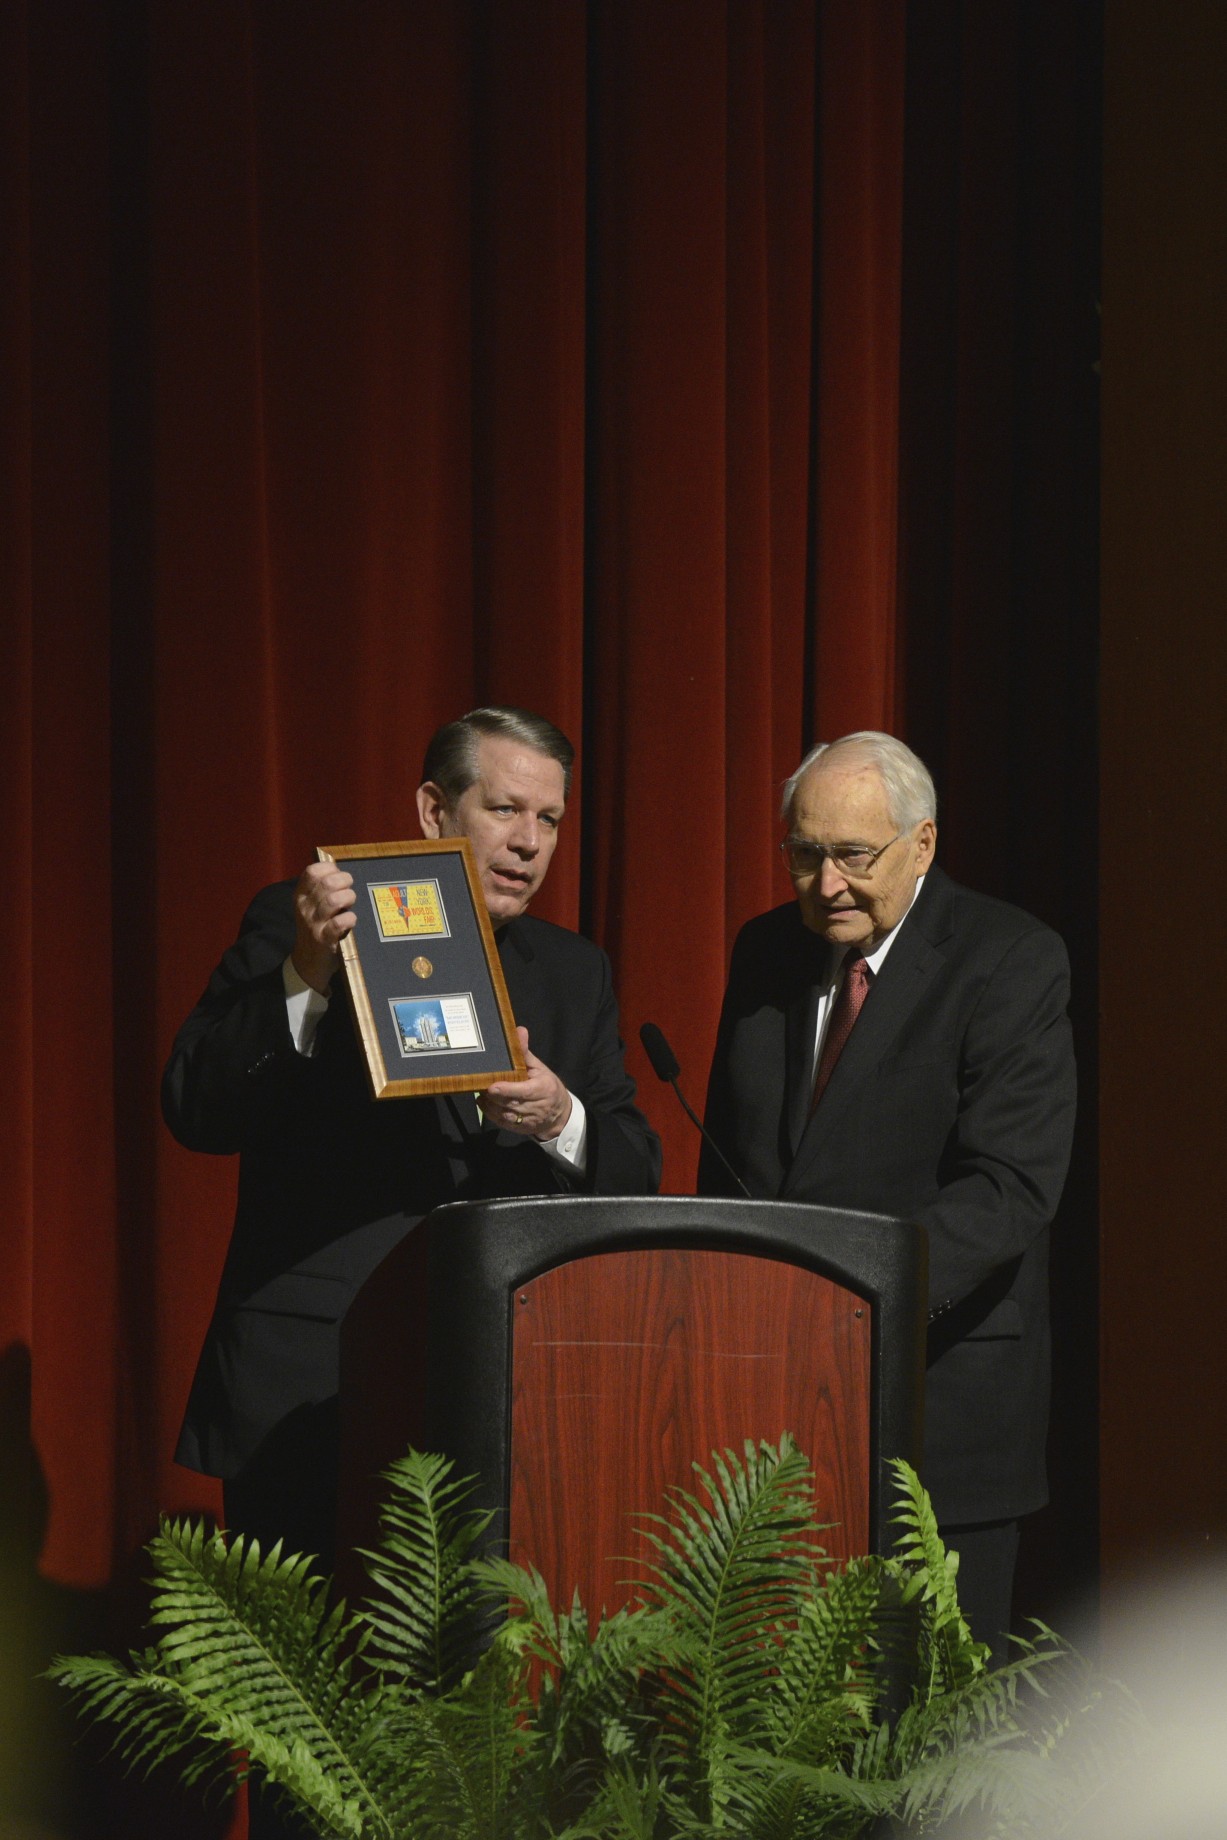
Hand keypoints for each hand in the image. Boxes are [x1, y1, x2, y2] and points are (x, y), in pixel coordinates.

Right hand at [292, 862, 356, 993]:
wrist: (307, 962)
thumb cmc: (315, 927)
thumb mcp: (311, 906)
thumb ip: (321, 889)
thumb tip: (340, 871)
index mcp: (300, 896)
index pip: (312, 872)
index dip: (330, 869)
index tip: (338, 875)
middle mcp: (304, 908)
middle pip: (326, 883)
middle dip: (344, 881)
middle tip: (349, 889)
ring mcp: (313, 924)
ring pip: (333, 901)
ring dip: (348, 898)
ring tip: (350, 904)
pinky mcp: (324, 940)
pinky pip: (338, 924)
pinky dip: (349, 919)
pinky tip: (350, 920)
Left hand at [483, 1027, 572, 1141]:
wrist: (559, 1114)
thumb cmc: (547, 1086)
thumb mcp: (540, 1068)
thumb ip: (526, 1052)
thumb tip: (519, 1031)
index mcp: (543, 1089)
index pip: (524, 1091)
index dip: (507, 1090)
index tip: (492, 1087)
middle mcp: (537, 1106)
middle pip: (510, 1103)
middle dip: (494, 1096)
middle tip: (479, 1084)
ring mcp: (528, 1120)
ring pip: (504, 1114)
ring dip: (490, 1105)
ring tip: (481, 1092)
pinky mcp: (520, 1129)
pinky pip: (502, 1123)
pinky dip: (491, 1113)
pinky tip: (484, 1103)